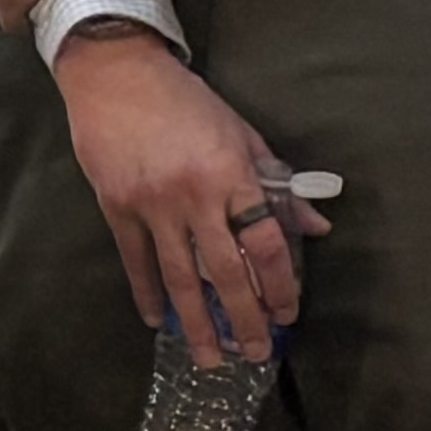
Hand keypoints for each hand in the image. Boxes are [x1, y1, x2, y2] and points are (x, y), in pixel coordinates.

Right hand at [52, 26, 326, 368]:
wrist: (115, 72)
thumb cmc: (185, 100)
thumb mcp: (241, 133)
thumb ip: (278, 182)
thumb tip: (315, 226)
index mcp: (233, 173)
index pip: (267, 242)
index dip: (282, 284)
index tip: (288, 312)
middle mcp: (194, 194)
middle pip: (227, 272)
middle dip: (245, 318)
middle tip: (256, 352)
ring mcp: (152, 203)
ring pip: (180, 278)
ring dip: (197, 323)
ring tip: (209, 357)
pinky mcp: (116, 206)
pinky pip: (136, 261)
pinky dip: (147, 293)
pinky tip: (157, 319)